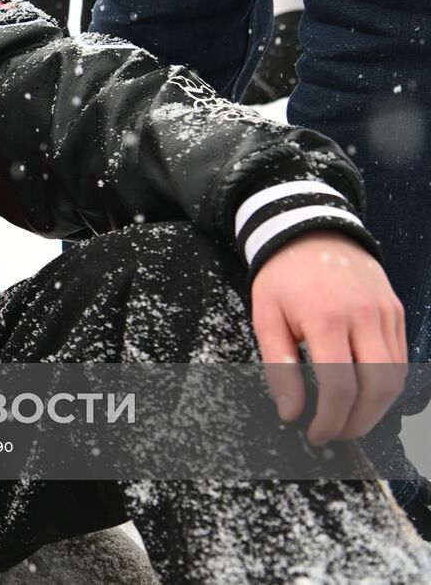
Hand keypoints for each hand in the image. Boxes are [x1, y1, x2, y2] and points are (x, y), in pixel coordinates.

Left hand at [250, 232, 406, 444]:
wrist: (310, 231)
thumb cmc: (283, 275)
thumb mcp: (265, 316)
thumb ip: (278, 366)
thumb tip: (290, 411)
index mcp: (325, 316)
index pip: (339, 385)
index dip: (330, 418)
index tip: (315, 433)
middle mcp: (364, 316)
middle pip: (377, 388)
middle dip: (357, 422)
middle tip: (334, 434)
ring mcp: (386, 314)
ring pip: (395, 378)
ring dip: (375, 409)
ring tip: (347, 419)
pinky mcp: (397, 312)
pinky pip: (401, 360)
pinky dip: (385, 384)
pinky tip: (362, 394)